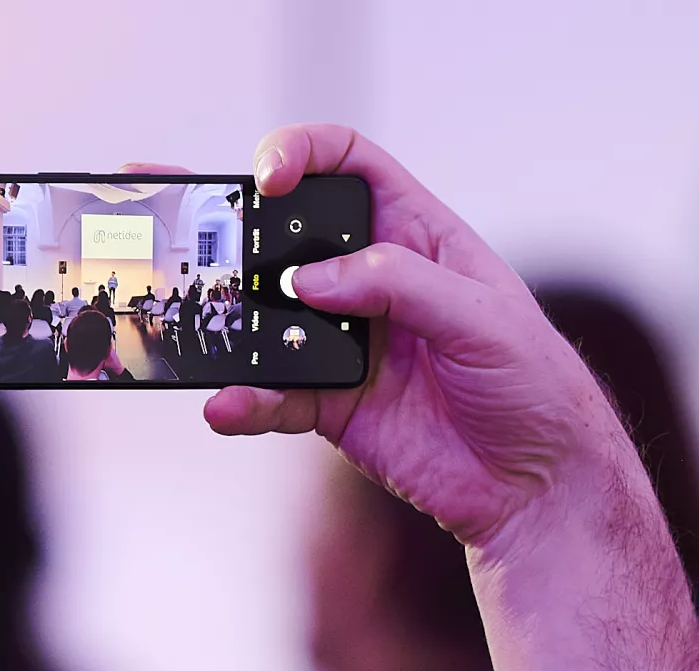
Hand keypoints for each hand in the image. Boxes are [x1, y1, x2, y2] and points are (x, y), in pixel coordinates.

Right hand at [125, 129, 698, 670]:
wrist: (537, 489)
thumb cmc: (533, 386)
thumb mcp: (483, 319)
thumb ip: (397, 286)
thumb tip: (310, 280)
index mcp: (414, 235)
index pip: (348, 165)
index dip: (301, 154)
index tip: (268, 178)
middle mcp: (368, 280)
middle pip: (281, 234)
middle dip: (219, 221)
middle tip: (160, 212)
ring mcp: (343, 343)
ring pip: (261, 317)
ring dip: (218, 319)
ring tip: (178, 323)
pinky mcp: (329, 406)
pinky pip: (270, 395)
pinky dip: (243, 401)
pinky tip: (227, 407)